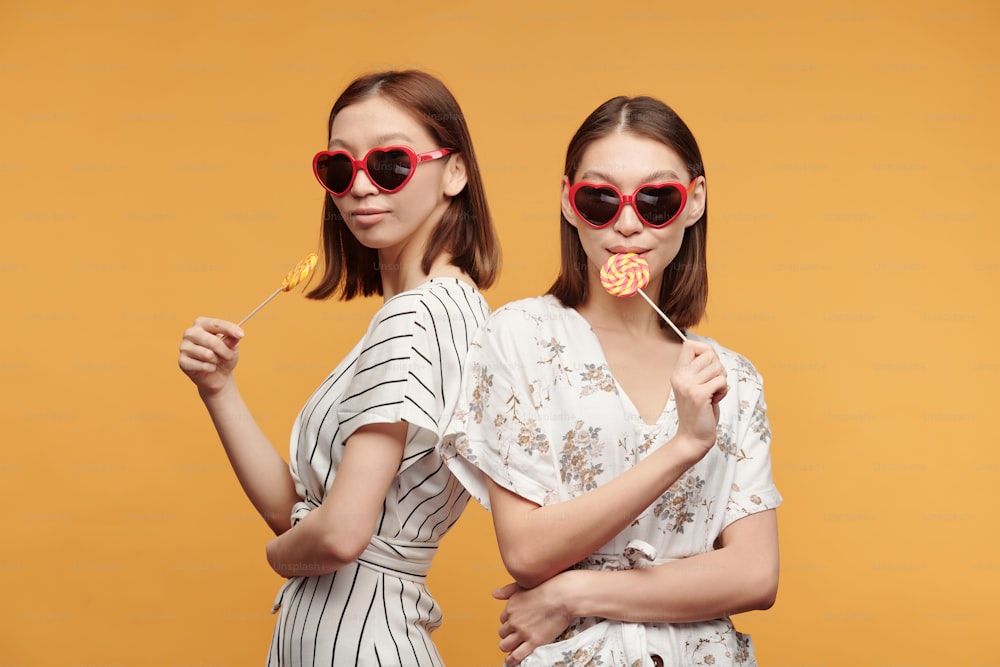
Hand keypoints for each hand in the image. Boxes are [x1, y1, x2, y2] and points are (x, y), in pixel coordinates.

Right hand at [177, 317, 244, 396]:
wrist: (217, 375)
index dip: (230, 329)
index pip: (216, 324)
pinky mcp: (182, 361)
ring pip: (207, 354)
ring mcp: (184, 346)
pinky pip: (201, 365)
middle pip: (212, 341)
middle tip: (229, 356)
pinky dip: (210, 368)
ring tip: (216, 361)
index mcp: (201, 323)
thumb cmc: (224, 356)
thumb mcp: (232, 347)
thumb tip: (236, 336)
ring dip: (217, 360)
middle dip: (224, 351)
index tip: (241, 335)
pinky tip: (209, 367)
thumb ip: (232, 340)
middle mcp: (190, 332)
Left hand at [494, 577, 574, 665]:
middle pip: (502, 633)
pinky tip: (512, 661)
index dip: (509, 623)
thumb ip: (508, 590)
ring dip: (508, 647)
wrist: (562, 597)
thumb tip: (494, 594)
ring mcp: (523, 632)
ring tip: (513, 649)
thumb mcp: (523, 586)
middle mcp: (514, 620)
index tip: (516, 624)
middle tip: (516, 636)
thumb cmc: (547, 588)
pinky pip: (516, 655)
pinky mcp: (533, 641)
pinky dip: (512, 660)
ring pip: (505, 645)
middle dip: (508, 635)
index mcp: (511, 607)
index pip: (503, 620)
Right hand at [670, 340, 727, 462]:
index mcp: (678, 372)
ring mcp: (688, 385)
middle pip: (709, 354)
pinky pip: (722, 381)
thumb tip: (712, 351)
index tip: (708, 366)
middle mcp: (680, 376)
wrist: (692, 438)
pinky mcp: (699, 395)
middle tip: (713, 384)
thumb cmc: (699, 411)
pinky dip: (723, 391)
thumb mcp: (695, 385)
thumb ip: (700, 369)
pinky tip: (714, 401)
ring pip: (718, 368)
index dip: (705, 350)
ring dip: (721, 382)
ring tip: (713, 394)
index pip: (690, 344)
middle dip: (718, 368)